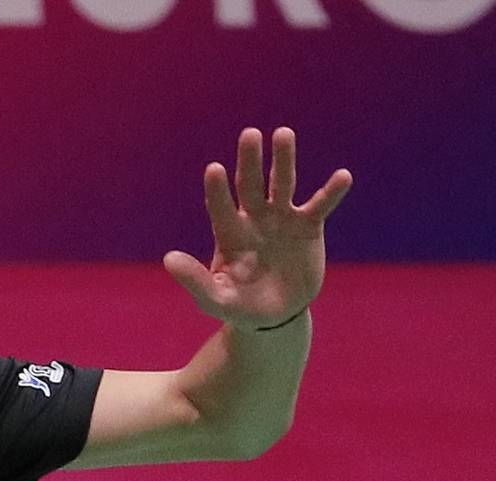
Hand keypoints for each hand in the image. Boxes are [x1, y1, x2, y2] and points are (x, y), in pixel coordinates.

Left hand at [164, 127, 352, 328]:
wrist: (275, 315)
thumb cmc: (239, 306)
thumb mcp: (215, 298)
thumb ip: (194, 280)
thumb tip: (168, 259)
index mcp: (228, 234)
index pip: (220, 206)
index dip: (217, 190)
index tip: (214, 168)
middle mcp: (253, 219)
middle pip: (250, 185)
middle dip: (249, 161)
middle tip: (249, 134)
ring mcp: (281, 219)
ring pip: (282, 184)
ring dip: (283, 160)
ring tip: (283, 133)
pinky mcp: (308, 227)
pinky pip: (320, 205)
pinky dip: (331, 192)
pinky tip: (343, 176)